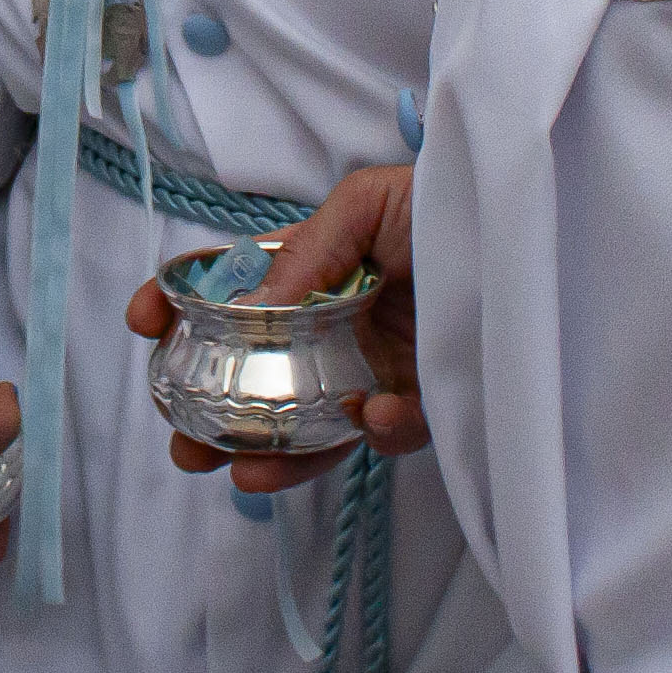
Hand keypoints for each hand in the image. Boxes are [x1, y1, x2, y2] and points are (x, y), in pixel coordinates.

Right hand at [121, 160, 423, 495]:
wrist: (525, 233)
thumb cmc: (447, 203)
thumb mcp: (366, 204)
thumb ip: (306, 253)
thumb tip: (253, 306)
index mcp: (311, 276)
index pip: (232, 300)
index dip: (181, 312)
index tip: (146, 323)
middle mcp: (334, 330)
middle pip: (257, 381)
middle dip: (210, 414)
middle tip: (180, 440)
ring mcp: (374, 372)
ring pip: (310, 427)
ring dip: (271, 453)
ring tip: (239, 469)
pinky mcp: (424, 406)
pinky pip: (389, 434)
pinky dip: (375, 432)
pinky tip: (371, 417)